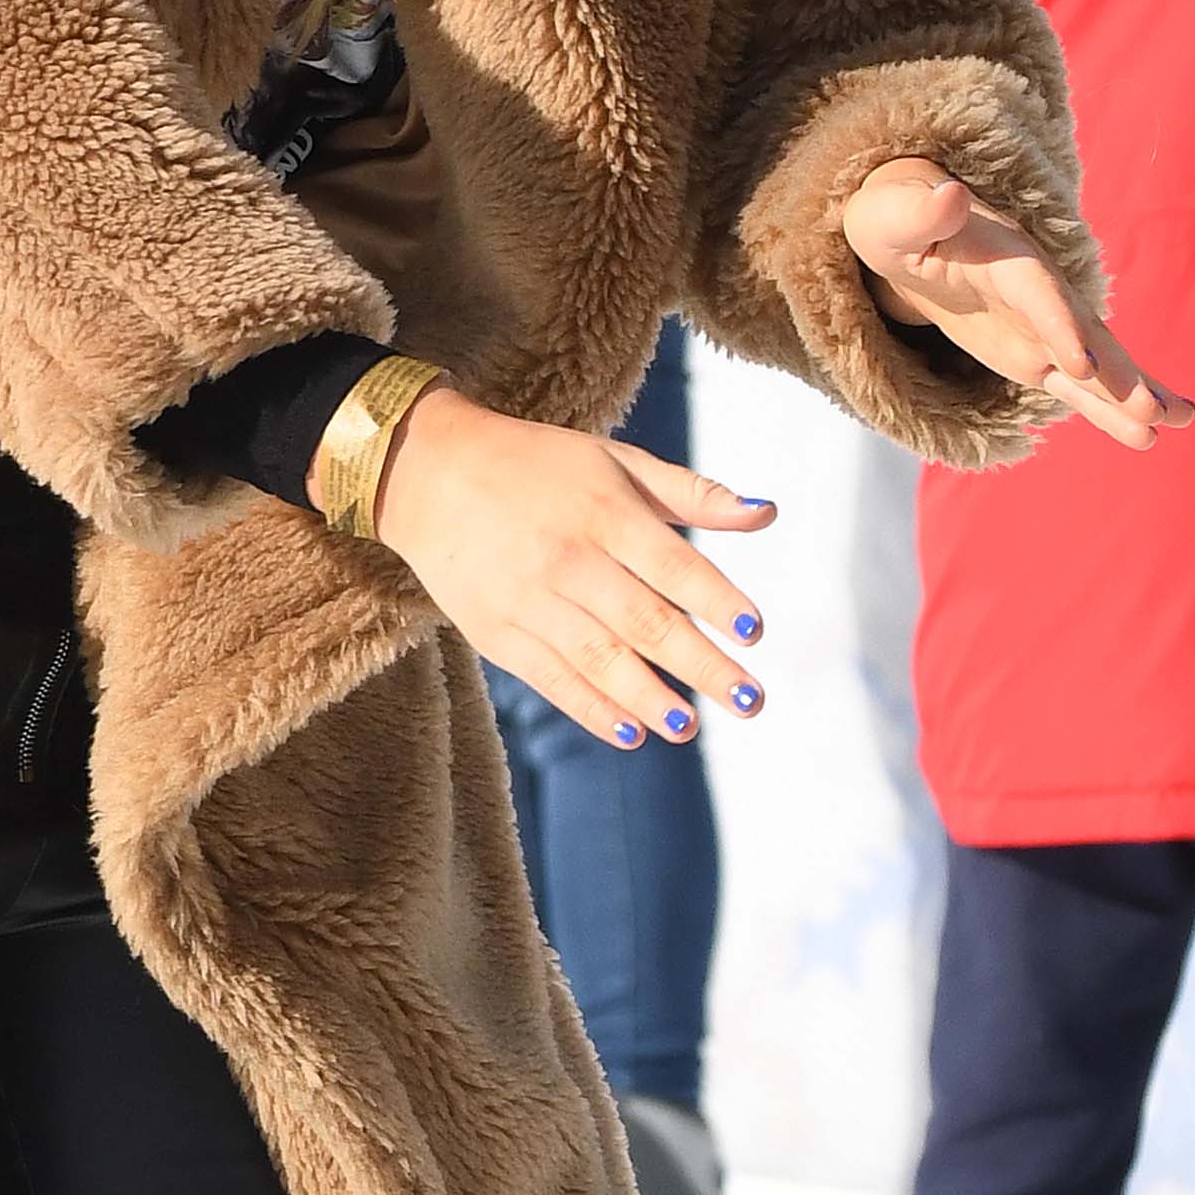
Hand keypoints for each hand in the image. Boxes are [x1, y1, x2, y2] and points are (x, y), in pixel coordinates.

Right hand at [330, 385, 775, 750]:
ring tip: (690, 727)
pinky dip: (591, 708)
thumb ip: (690, 493)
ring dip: (650, 698)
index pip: (673, 564)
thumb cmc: (537, 465)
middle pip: (645, 620)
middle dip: (702, 665)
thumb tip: (767, 513)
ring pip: (599, 658)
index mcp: (603, 510)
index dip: (716, 599)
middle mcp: (568, 557)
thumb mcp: (614, 461)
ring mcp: (528, 598)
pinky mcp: (496, 631)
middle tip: (750, 700)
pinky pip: (551, 678)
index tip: (756, 633)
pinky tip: (630, 733)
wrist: (427, 472)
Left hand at [842, 158, 1194, 453]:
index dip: (1060, 325)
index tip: (1082, 364)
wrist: (906, 227)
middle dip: (1116, 370)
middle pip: (1083, 331)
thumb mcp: (894, 214)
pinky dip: (1109, 409)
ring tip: (1180, 420)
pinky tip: (1146, 436)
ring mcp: (1041, 326)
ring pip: (1094, 362)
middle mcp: (1037, 291)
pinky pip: (1074, 386)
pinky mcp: (1035, 354)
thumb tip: (949, 195)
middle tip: (1154, 409)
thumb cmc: (895, 219)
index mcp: (1007, 254)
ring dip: (1132, 391)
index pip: (1039, 292)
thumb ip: (921, 212)